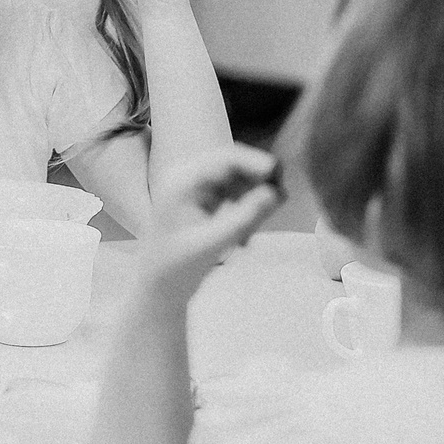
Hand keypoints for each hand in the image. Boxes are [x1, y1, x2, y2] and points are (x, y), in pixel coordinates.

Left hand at [143, 144, 280, 290]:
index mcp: (182, 180)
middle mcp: (189, 175)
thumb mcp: (211, 244)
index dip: (255, 161)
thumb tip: (276, 194)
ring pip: (239, 178)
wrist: (161, 285)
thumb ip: (243, 219)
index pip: (225, 158)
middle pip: (234, 163)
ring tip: (253, 232)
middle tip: (281, 198)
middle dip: (259, 179)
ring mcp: (198, 185)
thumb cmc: (178, 267)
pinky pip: (237, 192)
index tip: (280, 172)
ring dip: (254, 195)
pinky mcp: (207, 197)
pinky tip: (245, 238)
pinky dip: (247, 206)